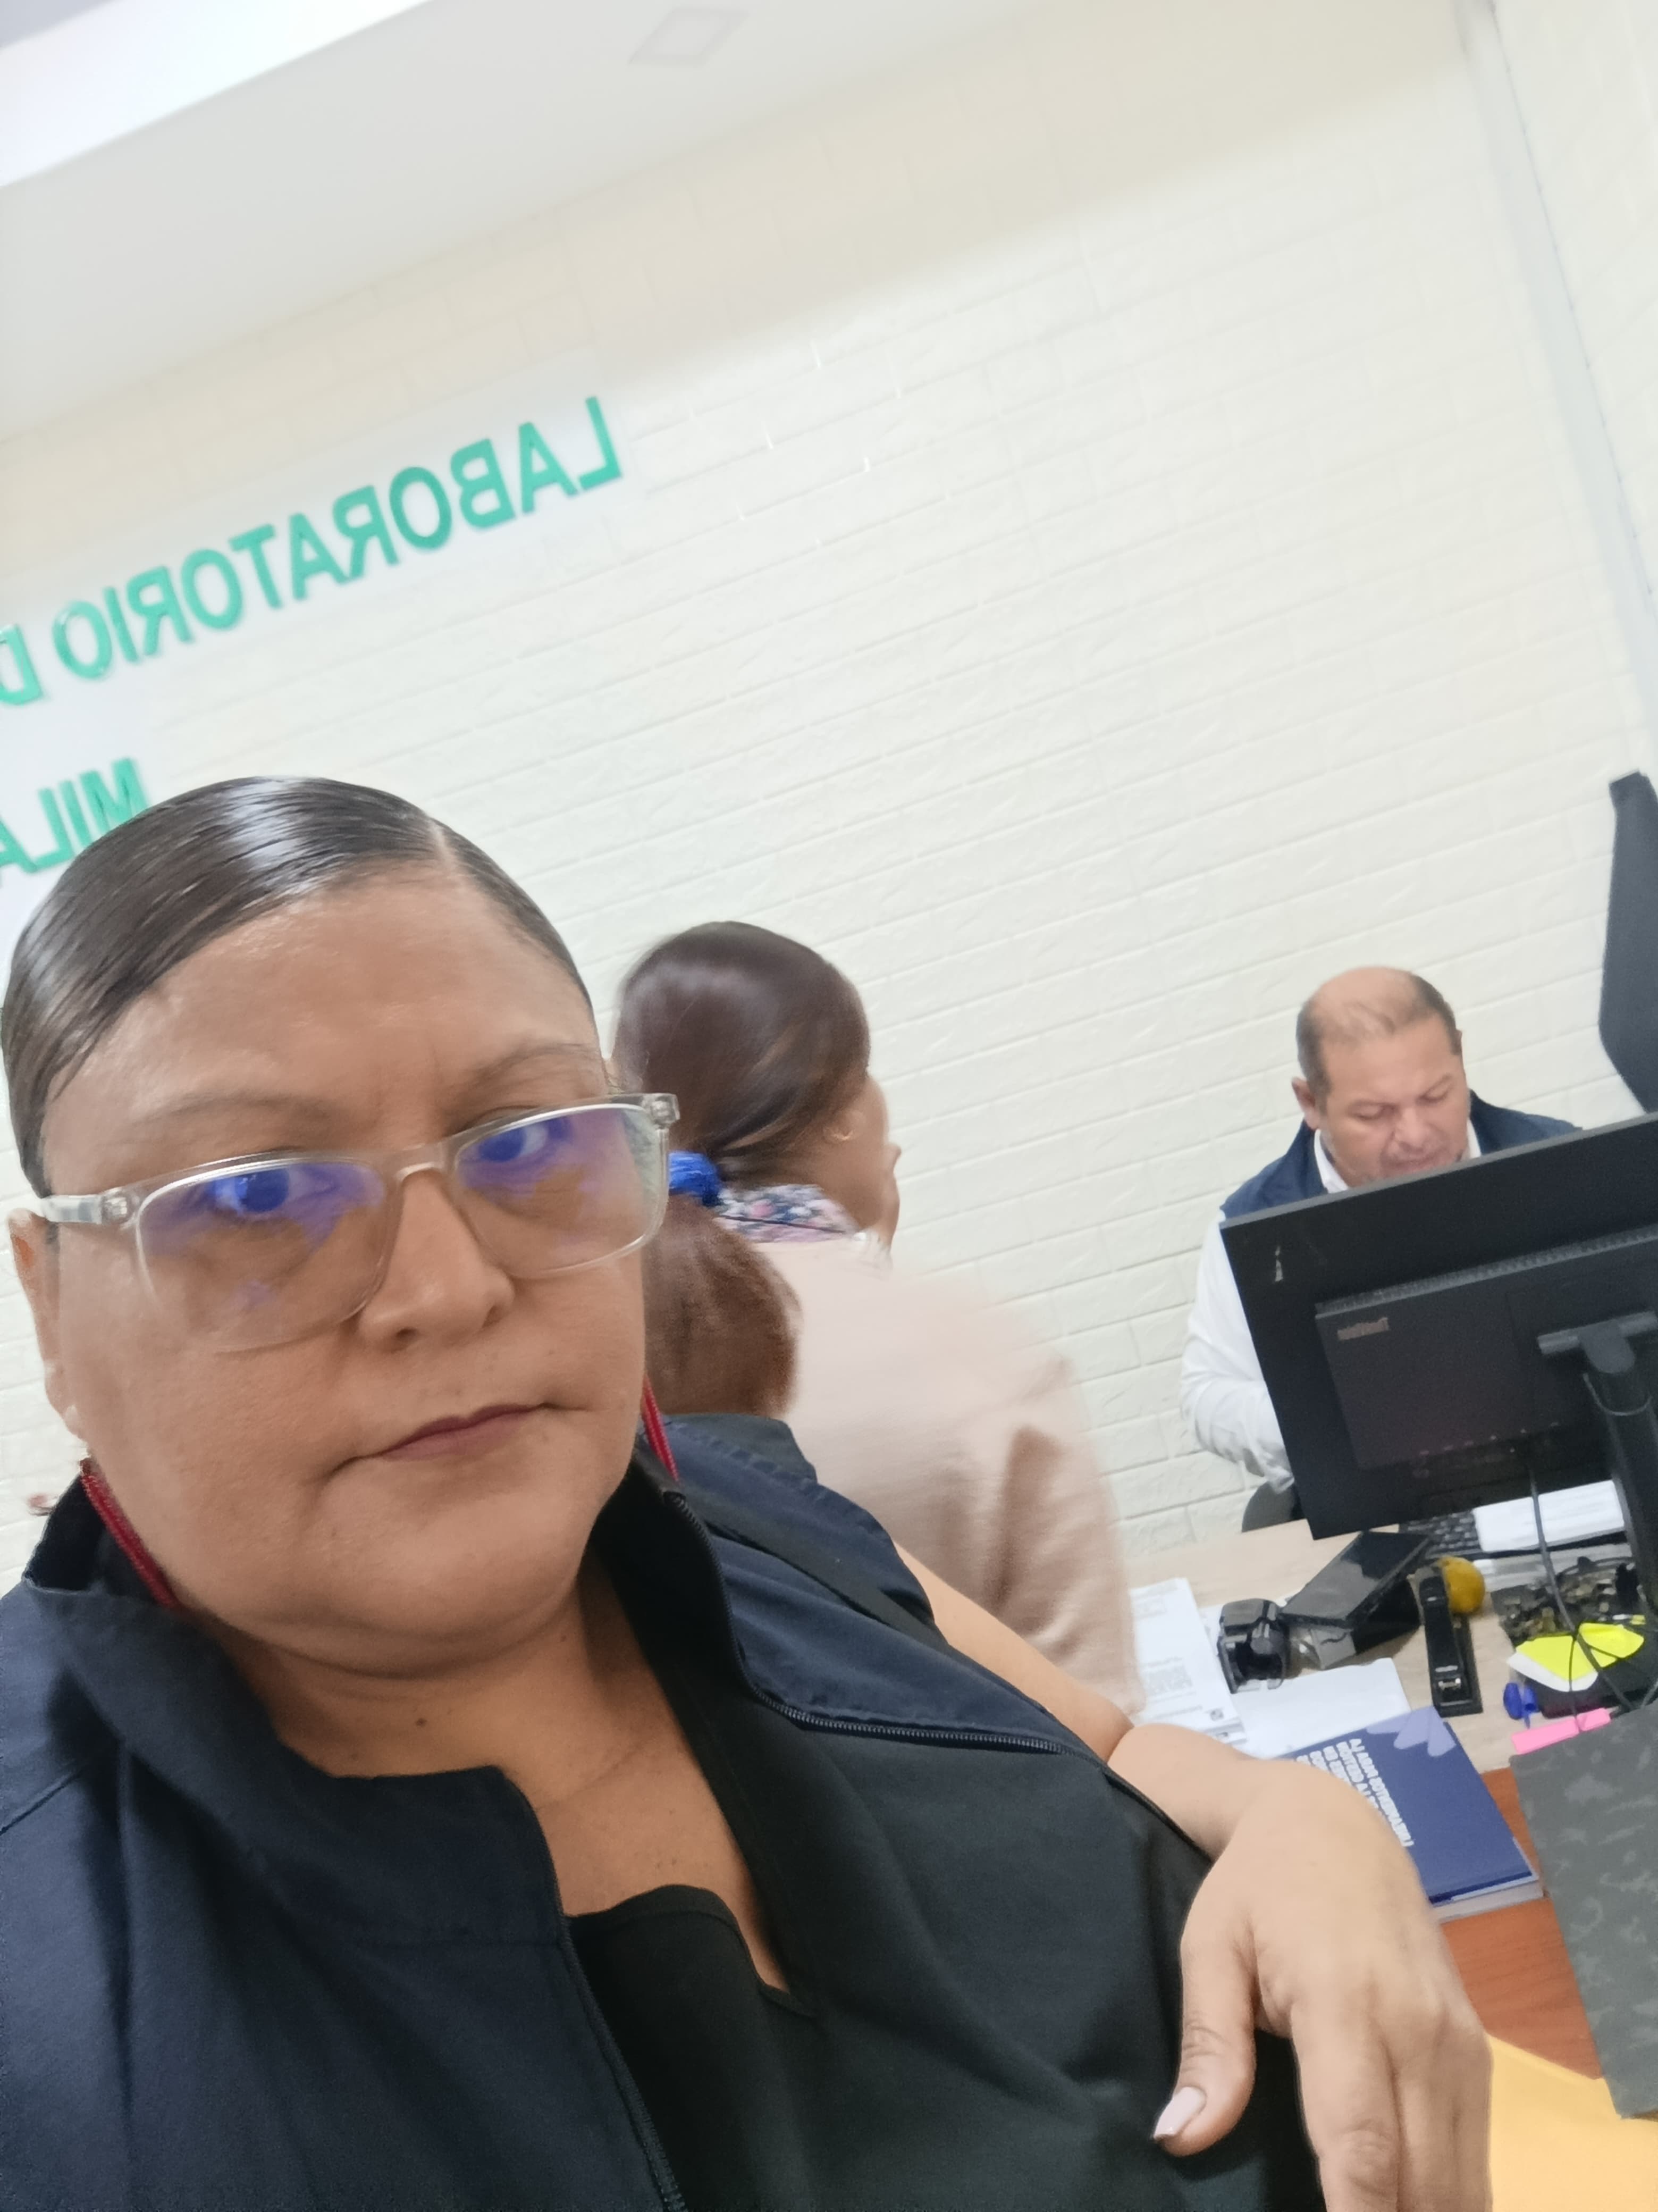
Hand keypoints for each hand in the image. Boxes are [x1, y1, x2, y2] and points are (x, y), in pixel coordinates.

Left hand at [1154, 1759, 1489, 2211]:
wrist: (1334, 1822)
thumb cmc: (1255, 1886)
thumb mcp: (1210, 1949)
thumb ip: (1209, 2048)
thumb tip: (1180, 2138)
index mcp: (1346, 2003)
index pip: (1360, 2143)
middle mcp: (1419, 2029)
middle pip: (1420, 2178)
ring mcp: (1458, 2041)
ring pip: (1460, 2176)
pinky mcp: (1476, 2049)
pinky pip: (1476, 2149)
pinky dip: (1451, 2198)